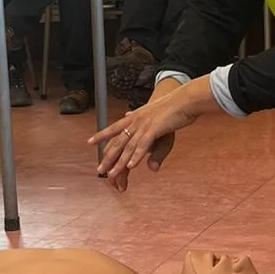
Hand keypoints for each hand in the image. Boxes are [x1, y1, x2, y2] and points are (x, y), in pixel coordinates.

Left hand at [88, 75, 217, 190]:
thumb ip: (148, 137)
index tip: (89, 141)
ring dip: (120, 162)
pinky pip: (143, 145)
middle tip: (99, 170)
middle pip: (118, 141)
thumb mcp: (157, 122)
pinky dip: (136, 156)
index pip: (114, 128)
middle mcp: (136, 120)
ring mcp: (144, 124)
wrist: (185, 99)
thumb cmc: (173, 109)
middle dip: (108, 157)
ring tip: (111, 174)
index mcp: (135, 117)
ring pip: (128, 146)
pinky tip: (131, 166)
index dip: (102, 135)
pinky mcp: (154, 128)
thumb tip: (136, 133)